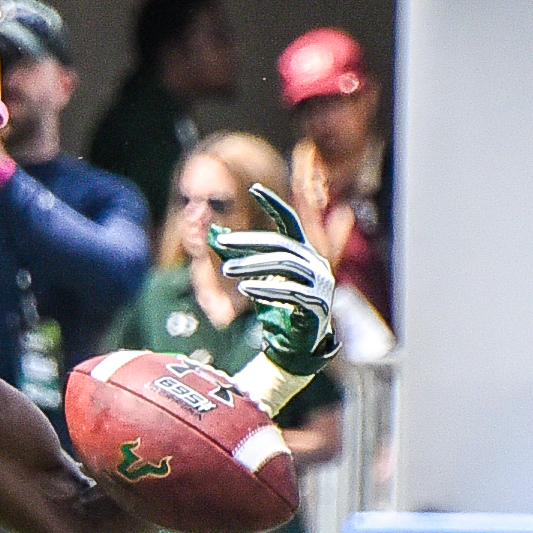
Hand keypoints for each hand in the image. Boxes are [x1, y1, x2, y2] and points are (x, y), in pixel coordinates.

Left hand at [212, 184, 339, 374]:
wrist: (299, 344)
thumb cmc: (278, 308)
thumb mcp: (259, 280)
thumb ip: (243, 259)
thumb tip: (213, 235)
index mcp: (304, 253)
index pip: (290, 221)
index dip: (273, 204)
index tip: (253, 189)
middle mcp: (316, 263)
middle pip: (280, 245)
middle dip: (249, 242)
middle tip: (220, 244)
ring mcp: (320, 283)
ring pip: (284, 265)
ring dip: (253, 266)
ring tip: (227, 270)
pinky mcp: (317, 304)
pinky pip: (290, 291)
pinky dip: (266, 288)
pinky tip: (245, 289)